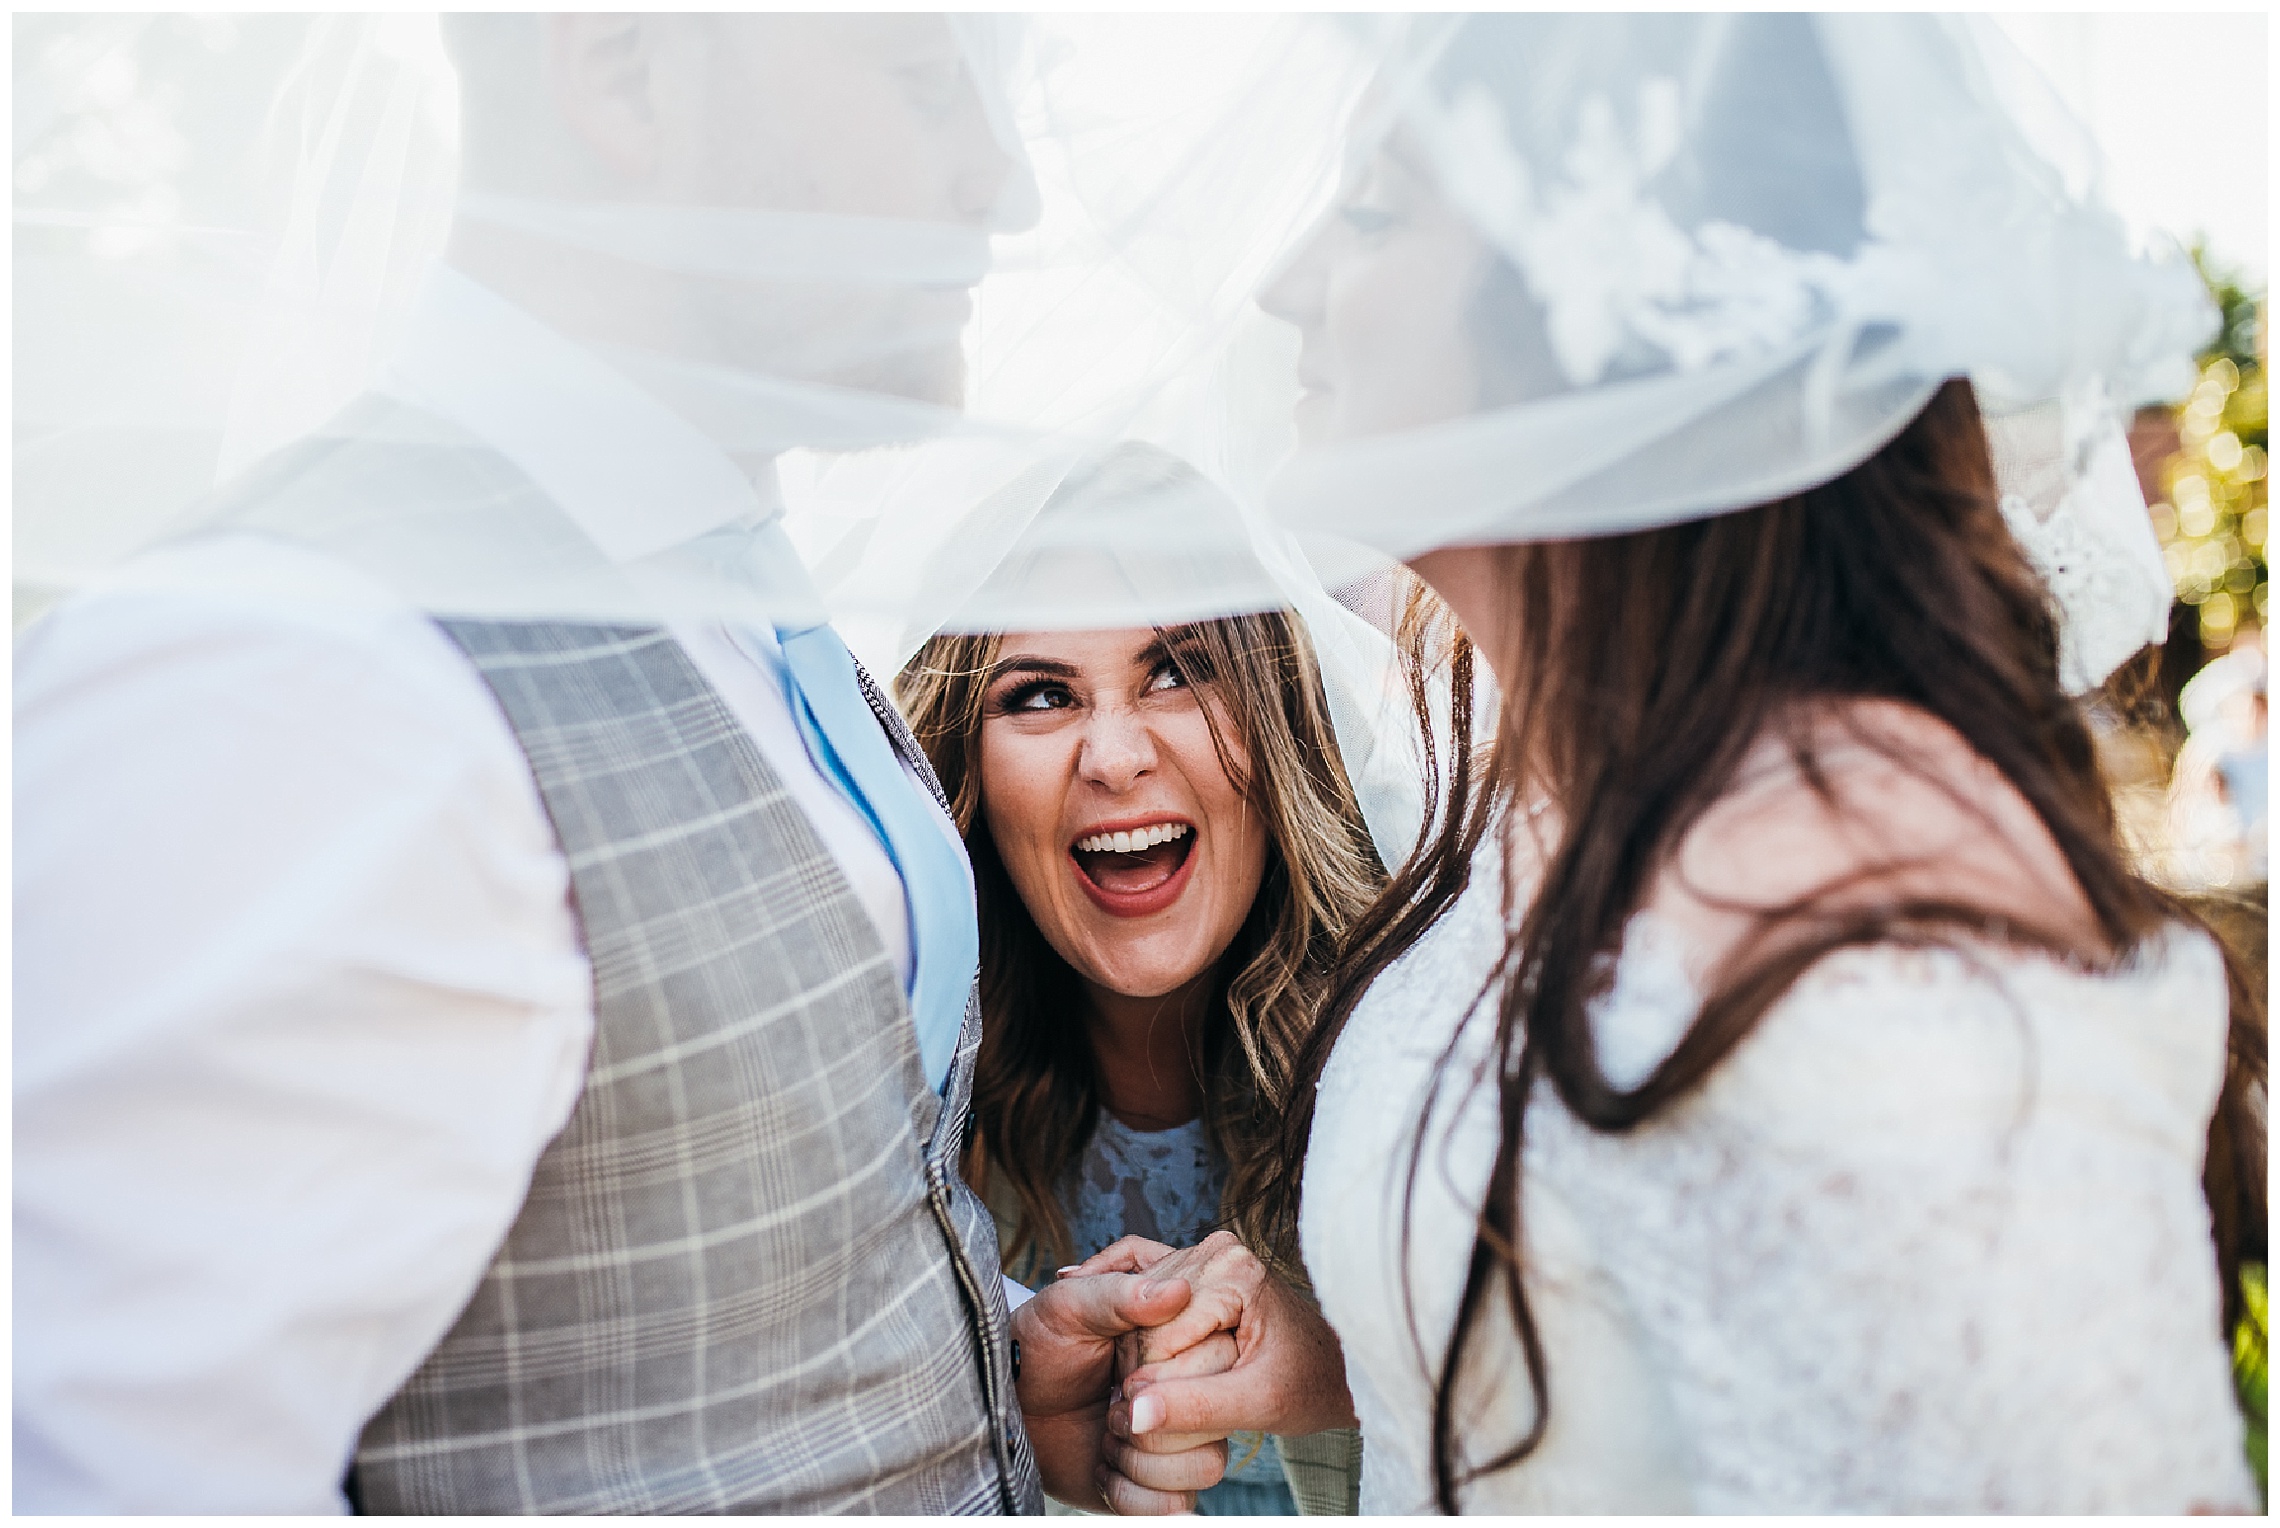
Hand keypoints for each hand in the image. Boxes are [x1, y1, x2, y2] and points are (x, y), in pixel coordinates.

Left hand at [1012, 1269, 1238, 1512]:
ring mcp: (1183, 1442)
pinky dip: (1129, 1494)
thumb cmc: (1039, 1348)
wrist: (1009, 1407)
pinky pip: (1176, 1507)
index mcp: (1181, 1341)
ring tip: (1106, 1439)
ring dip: (1142, 1461)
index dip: (1167, 1378)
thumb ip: (1120, 1293)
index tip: (1121, 1374)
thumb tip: (1177, 1291)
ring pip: (1206, 1467)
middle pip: (1218, 1420)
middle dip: (1149, 1422)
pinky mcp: (1165, 1487)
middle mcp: (1192, 1391)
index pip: (1220, 1362)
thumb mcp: (1068, 1307)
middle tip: (1110, 1406)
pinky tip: (1103, 1468)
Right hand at [1092, 1231, 1356, 1451]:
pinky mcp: (1197, 1272)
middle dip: (1158, 1375)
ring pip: (1141, 1324)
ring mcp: (1203, 1258)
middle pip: (1143, 1326)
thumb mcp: (1259, 1405)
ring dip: (1157, 1365)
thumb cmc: (1308, 1385)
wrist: (1334, 1368)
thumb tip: (1134, 1415)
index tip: (1192, 1410)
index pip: (1155, 1339)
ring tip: (1201, 1387)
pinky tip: (1187, 1369)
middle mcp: (1213, 1251)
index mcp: (1232, 1271)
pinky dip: (1161, 1351)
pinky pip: (1150, 1317)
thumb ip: (1197, 1408)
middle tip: (1200, 1400)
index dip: (1160, 1388)